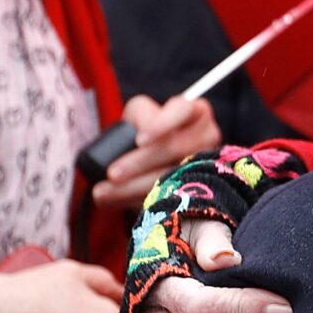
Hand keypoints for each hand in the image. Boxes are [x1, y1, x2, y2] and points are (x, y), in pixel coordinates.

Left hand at [92, 93, 224, 209]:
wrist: (156, 156)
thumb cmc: (145, 128)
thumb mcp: (139, 116)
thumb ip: (136, 121)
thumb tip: (132, 141)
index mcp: (194, 111)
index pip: (183, 110)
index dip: (161, 125)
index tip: (139, 140)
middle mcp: (207, 135)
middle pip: (176, 148)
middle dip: (140, 163)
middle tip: (112, 174)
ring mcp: (207, 163)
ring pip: (172, 177)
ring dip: (135, 186)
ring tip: (105, 192)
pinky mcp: (200, 188)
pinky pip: (170, 196)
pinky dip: (140, 199)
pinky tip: (119, 201)